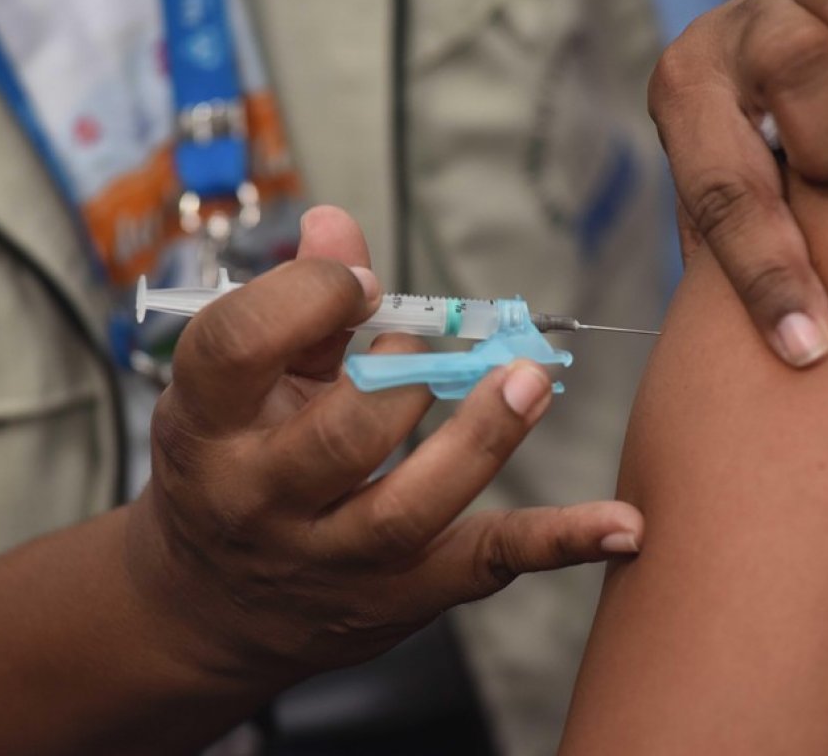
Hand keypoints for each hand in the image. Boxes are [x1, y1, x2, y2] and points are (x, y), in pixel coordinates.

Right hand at [126, 206, 643, 686]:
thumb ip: (294, 310)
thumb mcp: (238, 389)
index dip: (305, 297)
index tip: (360, 284)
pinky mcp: (397, 598)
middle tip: (437, 341)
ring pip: (410, 509)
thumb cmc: (230, 466)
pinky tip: (624, 523)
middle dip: (403, 374)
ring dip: (482, 439)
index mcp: (203, 427)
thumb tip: (337, 223)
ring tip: (528, 380)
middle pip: (340, 436)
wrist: (212, 605)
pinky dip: (559, 543)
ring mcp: (328, 561)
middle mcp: (257, 502)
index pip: (236, 348)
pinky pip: (482, 567)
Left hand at [650, 0, 827, 366]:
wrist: (786, 10)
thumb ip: (729, 238)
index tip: (808, 345)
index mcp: (690, 91)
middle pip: (794, 71)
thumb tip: (757, 346)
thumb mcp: (725, 171)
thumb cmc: (756, 120)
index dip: (765, 273)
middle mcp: (745, 29)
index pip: (723, 188)